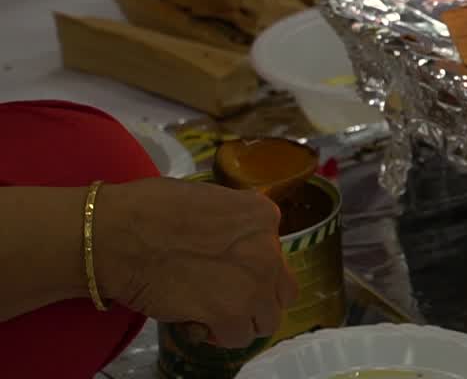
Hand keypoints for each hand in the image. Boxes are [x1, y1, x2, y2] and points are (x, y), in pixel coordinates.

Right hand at [94, 178, 296, 348]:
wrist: (117, 234)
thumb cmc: (149, 209)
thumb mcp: (209, 200)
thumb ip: (234, 223)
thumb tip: (233, 240)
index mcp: (263, 216)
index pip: (276, 253)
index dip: (252, 266)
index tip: (227, 269)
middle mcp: (268, 249)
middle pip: (281, 290)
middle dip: (258, 297)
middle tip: (228, 298)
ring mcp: (253, 283)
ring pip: (266, 319)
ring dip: (242, 320)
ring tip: (212, 313)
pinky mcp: (230, 314)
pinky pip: (238, 337)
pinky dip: (219, 335)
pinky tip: (197, 323)